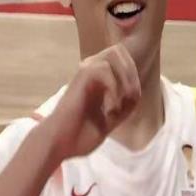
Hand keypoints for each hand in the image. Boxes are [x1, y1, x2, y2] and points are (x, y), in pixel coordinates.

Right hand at [43, 43, 140, 161]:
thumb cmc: (80, 135)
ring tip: (122, 102)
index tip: (132, 100)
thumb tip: (137, 92)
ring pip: (113, 54)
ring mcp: (85, 71)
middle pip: (119, 50)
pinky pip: (104, 68)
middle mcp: (90, 71)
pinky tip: (111, 108)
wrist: (59, 145)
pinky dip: (114, 88)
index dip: (133, 76)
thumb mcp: (111, 119)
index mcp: (98, 80)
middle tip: (130, 98)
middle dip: (131, 73)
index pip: (123, 60)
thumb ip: (125, 105)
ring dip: (125, 78)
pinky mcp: (80, 76)